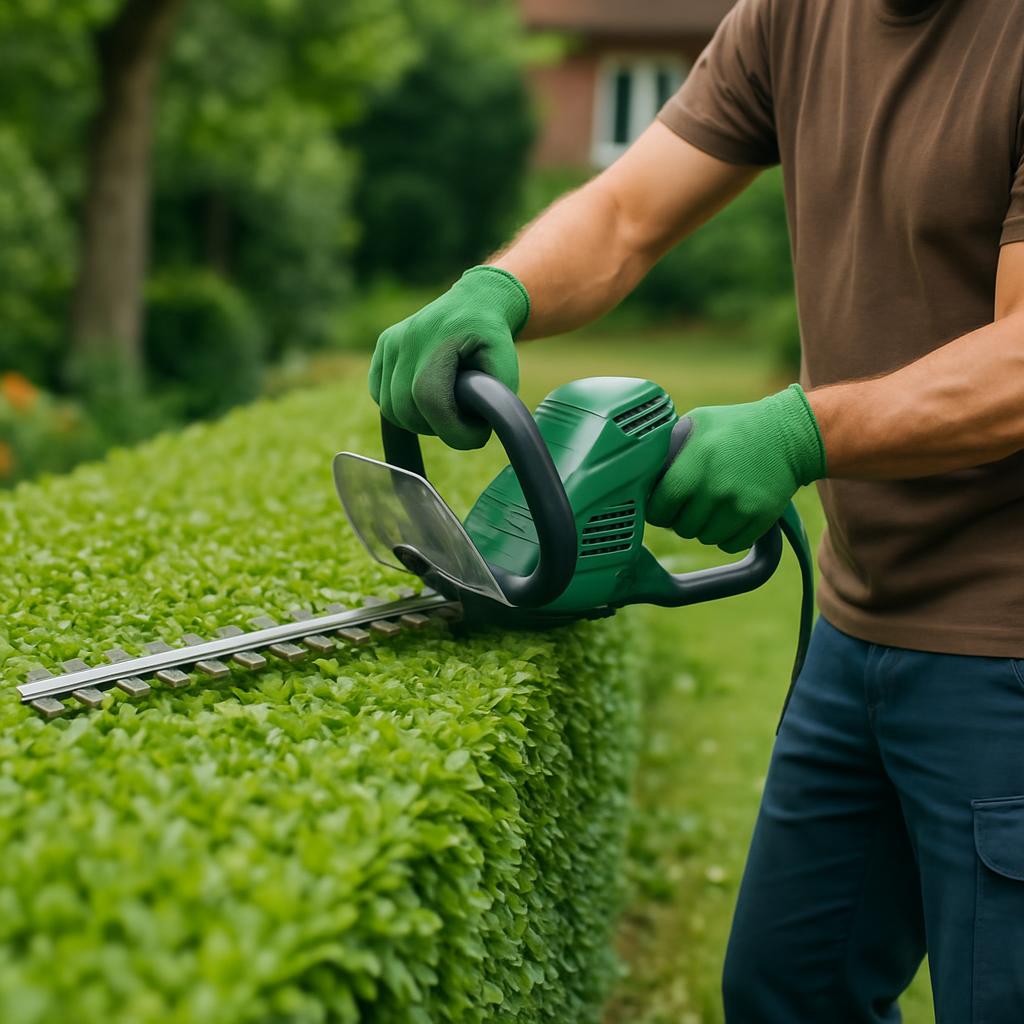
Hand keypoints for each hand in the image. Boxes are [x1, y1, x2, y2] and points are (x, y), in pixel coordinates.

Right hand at [368, 266, 529, 449]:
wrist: (478, 301)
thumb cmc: (493, 340)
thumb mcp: (506, 370)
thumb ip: (491, 404)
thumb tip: (471, 433)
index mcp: (440, 338)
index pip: (430, 399)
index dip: (453, 429)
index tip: (477, 434)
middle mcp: (408, 339)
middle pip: (406, 410)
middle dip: (438, 428)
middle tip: (463, 422)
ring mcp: (390, 342)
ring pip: (391, 409)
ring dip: (419, 421)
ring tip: (447, 410)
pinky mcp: (383, 347)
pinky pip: (380, 396)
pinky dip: (401, 408)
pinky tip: (426, 401)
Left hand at [648, 385, 825, 552]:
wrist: (789, 434)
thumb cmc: (735, 427)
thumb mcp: (698, 422)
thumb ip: (670, 449)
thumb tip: (641, 476)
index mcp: (695, 462)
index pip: (660, 507)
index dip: (657, 512)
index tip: (662, 507)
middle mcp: (716, 486)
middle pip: (682, 527)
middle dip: (681, 519)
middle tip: (691, 504)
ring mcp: (740, 505)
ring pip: (705, 538)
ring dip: (705, 528)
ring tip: (714, 506)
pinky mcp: (760, 518)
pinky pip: (730, 545)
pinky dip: (727, 536)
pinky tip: (731, 515)